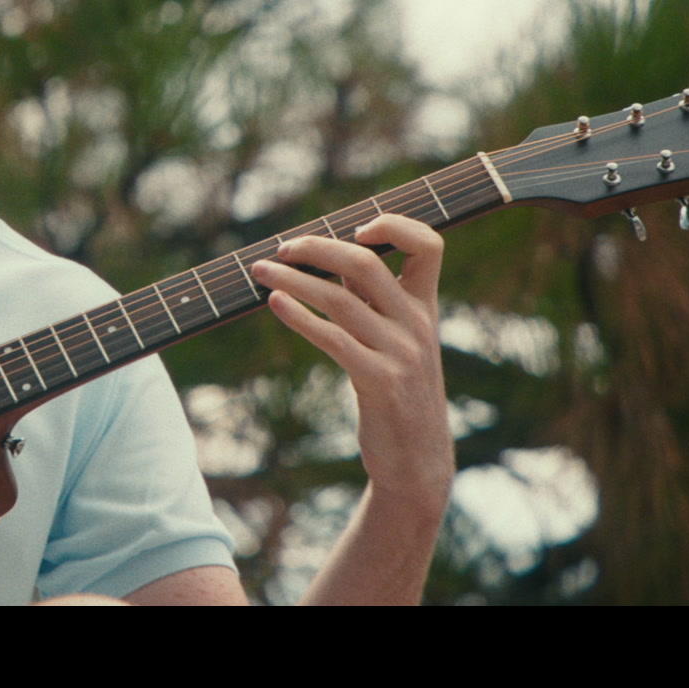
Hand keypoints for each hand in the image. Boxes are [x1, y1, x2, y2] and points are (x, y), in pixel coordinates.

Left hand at [249, 215, 452, 513]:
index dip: (395, 226)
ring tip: (259, 272)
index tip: (355, 228)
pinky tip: (275, 304)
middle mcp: (418, 325)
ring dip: (292, 281)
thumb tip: (330, 260)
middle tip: (281, 249)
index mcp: (426, 309)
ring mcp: (401, 354)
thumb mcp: (397, 343)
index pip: (429, 246)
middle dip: (317, 248)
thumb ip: (374, 302)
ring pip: (339, 300)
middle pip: (366, 264)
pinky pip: (334, 340)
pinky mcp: (380, 383)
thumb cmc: (397, 395)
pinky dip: (300, 317)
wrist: (418, 461)